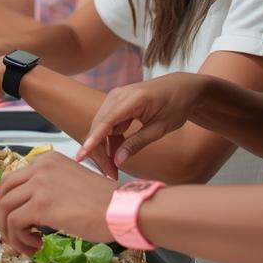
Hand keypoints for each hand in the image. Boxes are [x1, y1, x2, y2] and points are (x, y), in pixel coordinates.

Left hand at [0, 151, 117, 253]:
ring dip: (12, 232)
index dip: (8, 203)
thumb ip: (49, 188)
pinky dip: (20, 238)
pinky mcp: (41, 205)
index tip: (14, 219)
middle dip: (2, 217)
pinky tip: (37, 245)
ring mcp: (40, 184)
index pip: (13, 179)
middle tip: (12, 235)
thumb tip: (30, 209)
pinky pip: (15, 223)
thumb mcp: (72, 183)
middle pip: (3, 192)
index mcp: (48, 160)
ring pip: (5, 209)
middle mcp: (41, 167)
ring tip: (28, 244)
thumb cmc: (106, 202)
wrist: (122, 209)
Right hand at [75, 73, 207, 178]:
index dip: (92, 142)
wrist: (182, 88)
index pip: (106, 122)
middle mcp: (118, 95)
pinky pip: (106, 124)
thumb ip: (138, 143)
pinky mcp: (116, 103)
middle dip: (100, 152)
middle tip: (110, 174)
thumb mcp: (161, 128)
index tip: (81, 156)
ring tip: (113, 168)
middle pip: (98, 127)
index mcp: (133, 99)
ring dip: (103, 148)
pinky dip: (109, 140)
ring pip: (100, 127)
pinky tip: (118, 151)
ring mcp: (115, 98)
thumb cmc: (176, 105)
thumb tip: (117, 161)